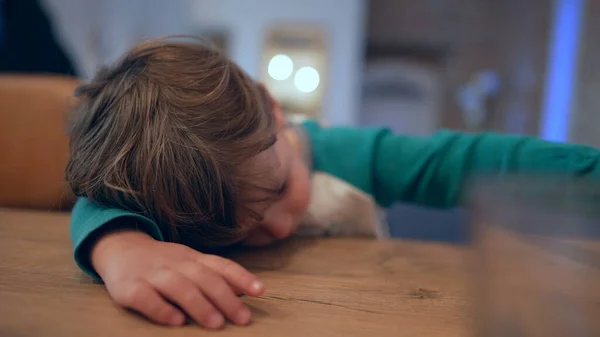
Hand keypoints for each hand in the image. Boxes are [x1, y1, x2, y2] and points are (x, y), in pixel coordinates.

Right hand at [90, 230, 263, 328]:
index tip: (260, 291)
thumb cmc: (163, 262)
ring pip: (179, 286)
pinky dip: (161, 309)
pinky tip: (176, 321)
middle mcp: (176, 264)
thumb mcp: (190, 263)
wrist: (120, 248)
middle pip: (204, 278)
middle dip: (225, 298)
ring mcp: (152, 274)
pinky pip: (146, 298)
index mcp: (193, 258)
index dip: (241, 277)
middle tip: (243, 318)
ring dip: (199, 304)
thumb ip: (215, 275)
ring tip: (216, 323)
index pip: (220, 265)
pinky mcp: (129, 287)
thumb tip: (245, 292)